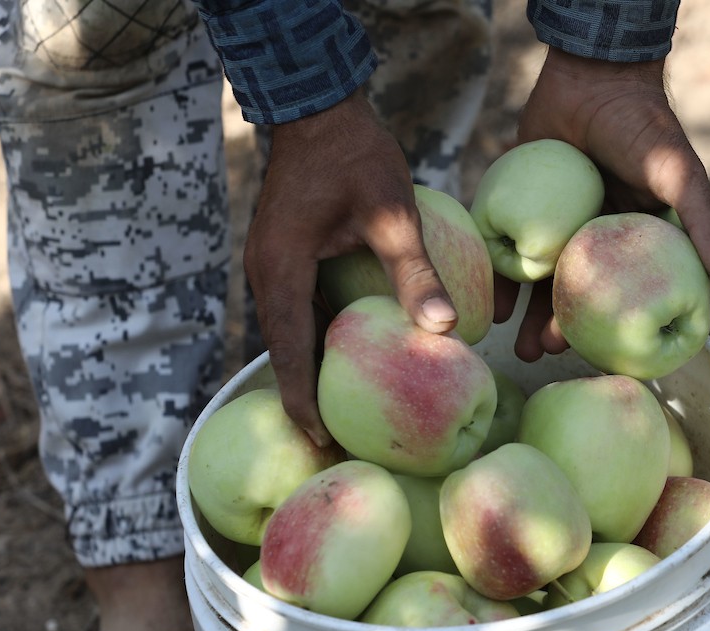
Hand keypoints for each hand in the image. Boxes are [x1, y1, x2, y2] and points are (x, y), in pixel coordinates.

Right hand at [242, 90, 456, 446]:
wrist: (318, 106)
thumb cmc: (356, 154)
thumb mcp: (392, 211)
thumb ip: (414, 269)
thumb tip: (443, 329)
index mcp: (281, 271)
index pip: (288, 353)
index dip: (303, 401)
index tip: (321, 443)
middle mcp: (266, 275)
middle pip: (283, 352)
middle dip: (307, 399)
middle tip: (336, 446)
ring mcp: (272, 266)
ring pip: (289, 335)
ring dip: (310, 373)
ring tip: (341, 417)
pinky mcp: (286, 258)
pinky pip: (297, 312)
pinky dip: (316, 343)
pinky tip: (347, 362)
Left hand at [499, 48, 709, 362]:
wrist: (593, 74)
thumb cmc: (644, 126)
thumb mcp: (679, 175)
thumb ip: (703, 223)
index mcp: (635, 240)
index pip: (627, 295)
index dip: (616, 327)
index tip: (603, 357)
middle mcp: (596, 239)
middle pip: (578, 294)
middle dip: (560, 329)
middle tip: (540, 355)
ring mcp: (557, 224)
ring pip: (540, 279)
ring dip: (527, 314)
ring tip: (513, 346)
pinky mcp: (524, 206)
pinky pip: (509, 246)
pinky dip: (500, 274)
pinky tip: (492, 303)